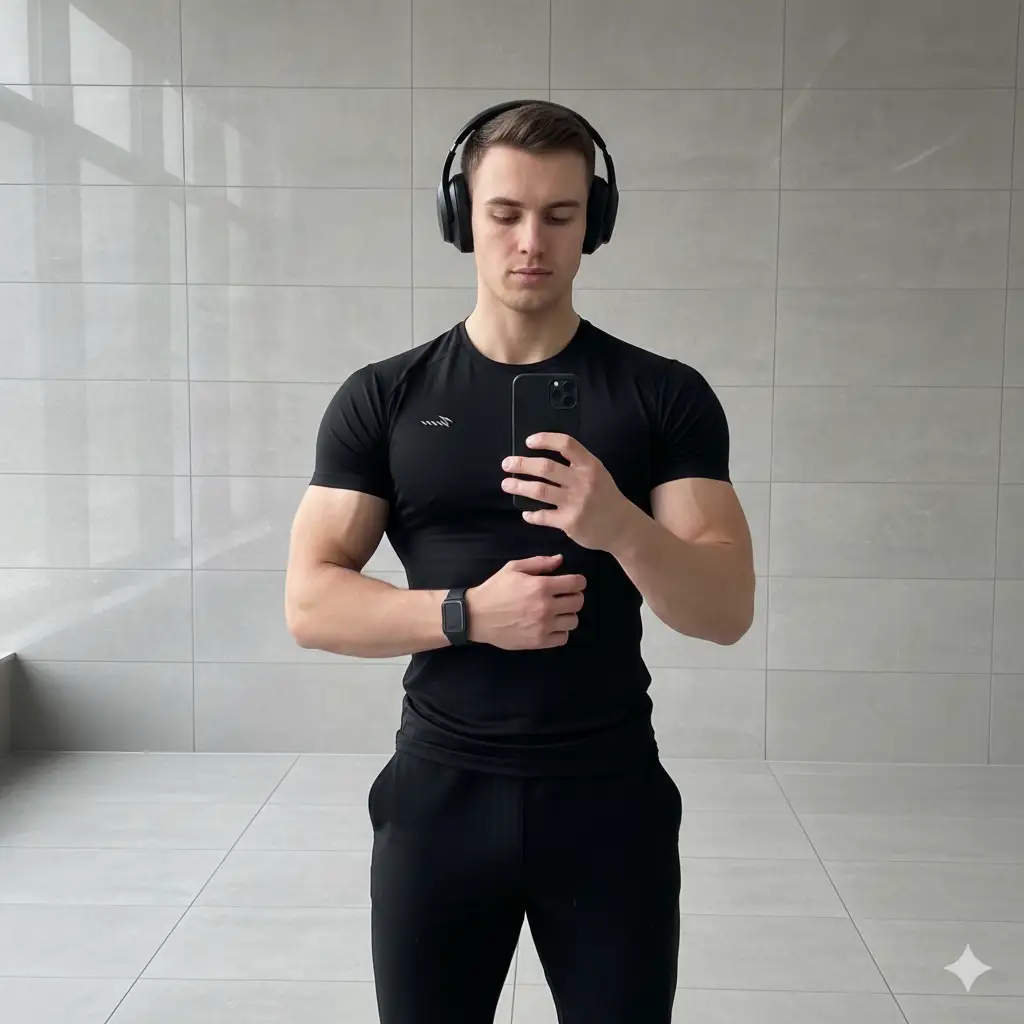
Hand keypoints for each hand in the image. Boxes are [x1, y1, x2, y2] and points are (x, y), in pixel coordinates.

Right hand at [465, 554, 585, 649]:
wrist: (477, 616)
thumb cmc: (495, 589)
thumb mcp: (513, 568)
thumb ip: (539, 562)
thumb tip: (560, 560)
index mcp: (541, 586)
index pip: (576, 583)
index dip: (579, 581)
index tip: (574, 582)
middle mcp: (546, 607)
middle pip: (578, 602)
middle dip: (575, 596)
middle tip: (565, 596)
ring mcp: (543, 626)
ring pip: (574, 620)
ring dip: (568, 614)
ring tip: (558, 611)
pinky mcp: (539, 641)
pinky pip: (563, 638)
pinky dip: (561, 631)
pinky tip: (552, 625)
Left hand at [501, 433, 632, 550]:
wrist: (622, 527)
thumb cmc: (606, 497)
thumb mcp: (598, 474)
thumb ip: (576, 464)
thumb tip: (543, 456)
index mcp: (589, 465)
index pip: (566, 444)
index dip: (545, 440)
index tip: (528, 442)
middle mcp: (583, 481)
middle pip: (546, 467)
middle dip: (522, 464)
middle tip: (507, 464)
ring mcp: (576, 502)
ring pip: (540, 490)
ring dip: (520, 486)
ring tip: (507, 484)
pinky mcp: (570, 522)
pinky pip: (544, 516)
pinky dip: (532, 515)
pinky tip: (526, 513)